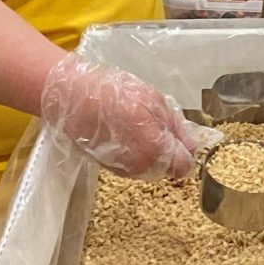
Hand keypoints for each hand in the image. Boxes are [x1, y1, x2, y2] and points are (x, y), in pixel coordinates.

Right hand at [39, 53, 204, 182]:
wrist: (71, 99)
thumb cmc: (114, 94)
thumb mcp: (154, 100)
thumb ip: (176, 127)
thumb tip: (192, 146)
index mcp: (157, 151)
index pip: (184, 166)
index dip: (185, 150)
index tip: (178, 136)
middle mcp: (141, 168)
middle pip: (167, 167)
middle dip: (167, 149)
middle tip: (154, 123)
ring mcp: (123, 171)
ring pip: (150, 167)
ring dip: (150, 150)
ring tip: (135, 124)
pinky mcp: (109, 168)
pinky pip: (133, 165)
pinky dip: (134, 152)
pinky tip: (123, 132)